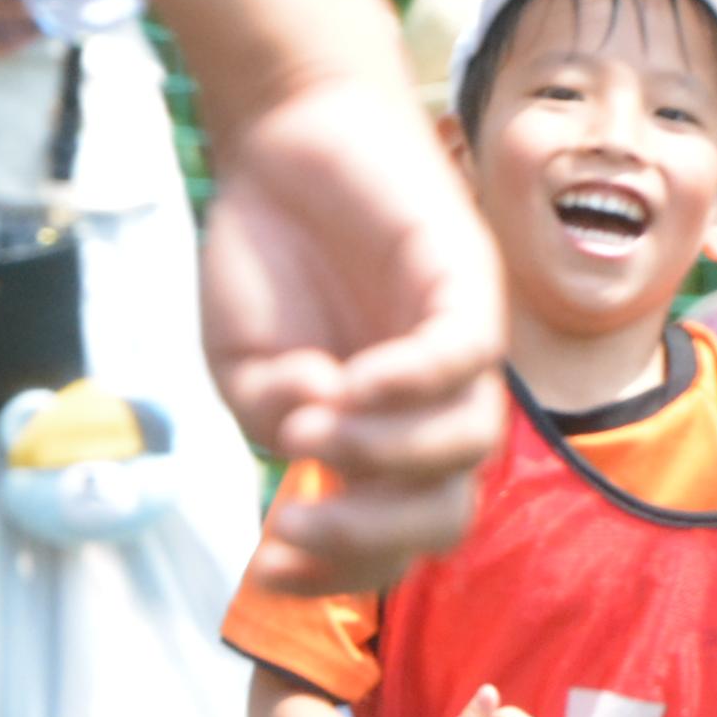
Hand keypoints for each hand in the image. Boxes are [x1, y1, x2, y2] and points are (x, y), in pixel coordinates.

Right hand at [201, 71, 504, 596]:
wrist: (285, 145)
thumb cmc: (273, 260)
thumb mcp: (246, 365)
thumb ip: (276, 420)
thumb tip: (313, 440)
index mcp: (392, 442)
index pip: (396, 536)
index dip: (342, 571)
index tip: (268, 570)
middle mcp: (441, 407)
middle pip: (449, 513)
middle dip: (374, 536)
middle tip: (299, 525)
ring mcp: (463, 352)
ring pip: (468, 444)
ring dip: (384, 456)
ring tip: (310, 433)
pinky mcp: (470, 288)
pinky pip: (466, 356)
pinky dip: (411, 383)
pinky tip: (350, 383)